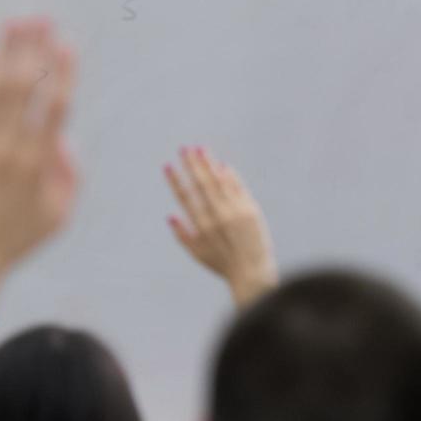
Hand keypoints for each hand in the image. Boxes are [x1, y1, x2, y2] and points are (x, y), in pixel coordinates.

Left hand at [0, 19, 77, 288]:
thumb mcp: (59, 216)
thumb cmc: (16, 240)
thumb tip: (64, 138)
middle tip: (40, 17)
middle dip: (34, 49)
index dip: (62, 72)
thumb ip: (70, 176)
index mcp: (39, 166)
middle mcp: (8, 150)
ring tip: (14, 23)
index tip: (67, 43)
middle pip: (24, 89)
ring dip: (6, 53)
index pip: (54, 108)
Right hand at [165, 147, 277, 305]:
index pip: (185, 196)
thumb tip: (169, 216)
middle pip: (202, 183)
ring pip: (219, 181)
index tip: (168, 165)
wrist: (252, 272)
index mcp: (201, 226)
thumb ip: (182, 234)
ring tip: (201, 149)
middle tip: (185, 148)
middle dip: (192, 164)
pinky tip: (222, 165)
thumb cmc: (223, 265)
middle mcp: (216, 216)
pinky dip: (230, 176)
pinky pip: (238, 188)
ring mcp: (234, 211)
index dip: (175, 180)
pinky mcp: (250, 210)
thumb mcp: (197, 254)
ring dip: (209, 164)